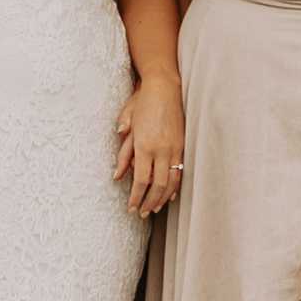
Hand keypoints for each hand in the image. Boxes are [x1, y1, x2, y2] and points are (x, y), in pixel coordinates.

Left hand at [115, 78, 184, 218]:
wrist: (165, 87)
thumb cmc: (142, 103)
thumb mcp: (127, 124)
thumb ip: (123, 152)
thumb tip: (117, 175)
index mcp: (145, 145)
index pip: (141, 180)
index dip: (136, 197)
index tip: (130, 207)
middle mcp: (162, 149)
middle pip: (157, 185)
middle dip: (149, 202)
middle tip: (141, 214)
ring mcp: (175, 148)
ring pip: (171, 181)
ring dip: (162, 198)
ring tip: (153, 209)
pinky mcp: (183, 145)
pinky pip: (180, 171)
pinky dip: (174, 186)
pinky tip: (169, 194)